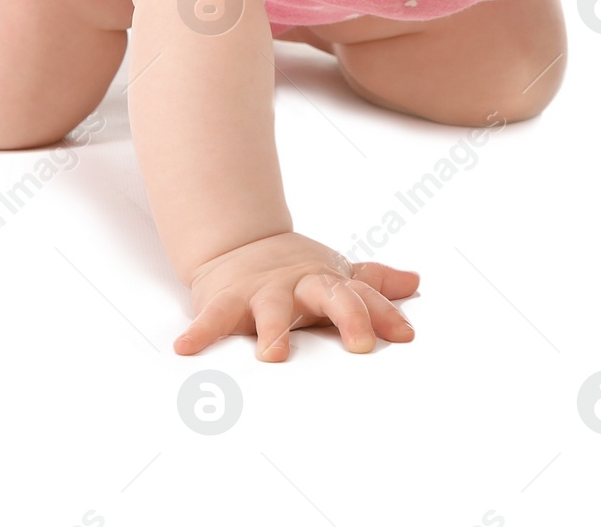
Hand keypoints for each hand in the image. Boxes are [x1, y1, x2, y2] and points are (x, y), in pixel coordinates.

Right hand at [176, 230, 418, 361]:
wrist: (239, 244)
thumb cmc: (295, 272)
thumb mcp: (333, 274)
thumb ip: (371, 284)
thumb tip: (414, 283)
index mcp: (327, 282)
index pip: (362, 296)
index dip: (384, 314)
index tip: (405, 335)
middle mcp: (298, 285)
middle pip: (328, 295)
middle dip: (347, 316)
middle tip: (362, 345)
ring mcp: (261, 291)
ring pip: (271, 308)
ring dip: (273, 330)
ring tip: (274, 356)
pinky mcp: (226, 300)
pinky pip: (212, 317)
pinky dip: (200, 331)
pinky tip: (186, 348)